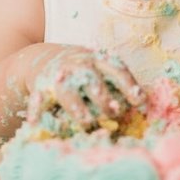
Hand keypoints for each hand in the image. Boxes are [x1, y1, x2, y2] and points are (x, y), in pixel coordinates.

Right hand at [24, 46, 143, 130]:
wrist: (43, 57)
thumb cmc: (82, 69)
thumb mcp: (100, 67)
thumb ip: (117, 83)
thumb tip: (143, 104)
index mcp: (98, 60)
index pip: (117, 71)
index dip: (129, 86)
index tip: (140, 101)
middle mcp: (79, 66)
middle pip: (93, 82)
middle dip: (104, 99)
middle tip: (114, 114)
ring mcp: (59, 75)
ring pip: (68, 91)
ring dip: (77, 108)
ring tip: (86, 121)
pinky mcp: (41, 86)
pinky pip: (37, 100)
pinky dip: (35, 111)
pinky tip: (35, 123)